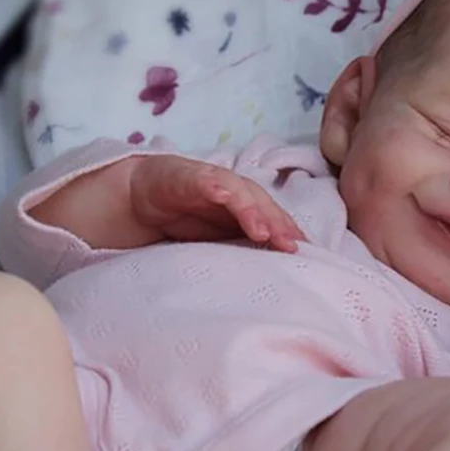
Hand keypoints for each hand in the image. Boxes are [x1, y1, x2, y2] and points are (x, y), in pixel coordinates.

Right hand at [129, 155, 305, 252]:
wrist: (144, 196)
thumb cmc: (187, 216)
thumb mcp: (218, 237)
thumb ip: (243, 247)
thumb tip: (276, 273)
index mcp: (246, 205)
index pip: (273, 216)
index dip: (288, 231)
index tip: (304, 252)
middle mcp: (234, 191)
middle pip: (262, 203)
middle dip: (276, 222)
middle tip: (288, 244)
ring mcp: (212, 182)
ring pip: (238, 192)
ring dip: (251, 209)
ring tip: (260, 229)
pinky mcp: (187, 177)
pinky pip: (203, 181)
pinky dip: (213, 186)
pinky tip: (221, 195)